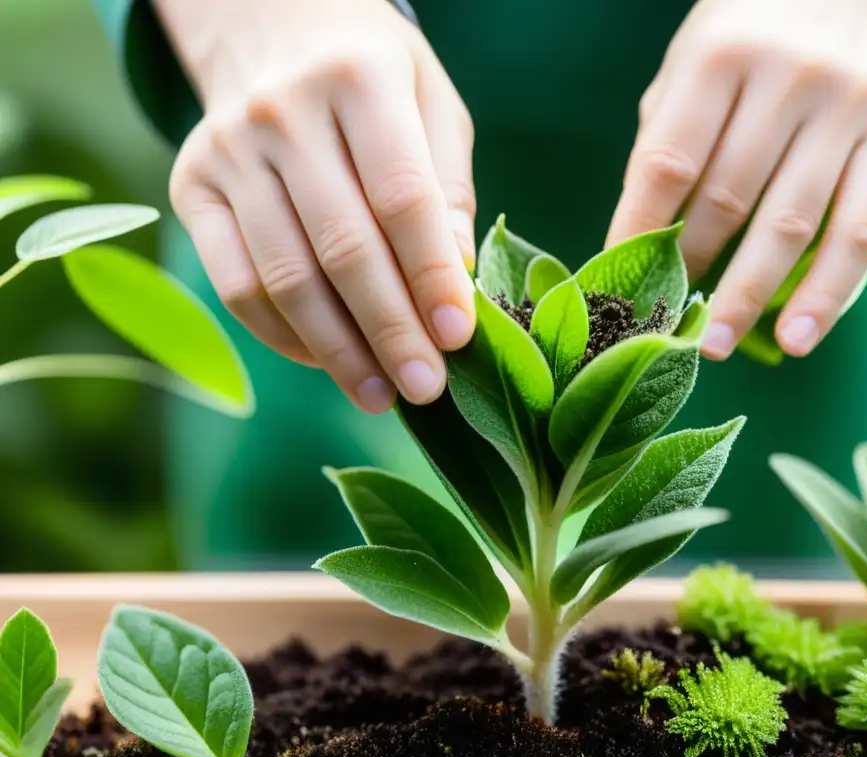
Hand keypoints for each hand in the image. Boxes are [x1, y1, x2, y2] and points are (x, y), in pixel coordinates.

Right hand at [157, 0, 475, 412]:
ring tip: (381, 394)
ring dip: (338, 350)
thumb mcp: (430, 102)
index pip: (401, 197)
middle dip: (390, 331)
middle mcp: (282, 111)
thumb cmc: (372, 75)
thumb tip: (455, 279)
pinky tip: (328, 360)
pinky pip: (237, 284)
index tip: (458, 337)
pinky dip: (284, 336)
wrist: (270, 25)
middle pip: (342, 248)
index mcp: (357, 77)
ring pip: (285, 277)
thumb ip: (446, 186)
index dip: (431, 276)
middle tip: (426, 387)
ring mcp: (228, 151)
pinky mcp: (192, 187)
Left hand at [608, 0, 866, 359]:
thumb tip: (639, 243)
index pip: (669, 162)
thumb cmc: (746, 41)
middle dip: (690, 269)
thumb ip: (667, 140)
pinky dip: (827, 295)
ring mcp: (849, 107)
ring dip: (747, 297)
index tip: (615, 284)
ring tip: (714, 344)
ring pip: (791, 225)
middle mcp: (789, 76)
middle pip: (727, 199)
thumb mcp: (691, 66)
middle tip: (661, 324)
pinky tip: (795, 339)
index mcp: (720, 55)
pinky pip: (861, 233)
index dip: (638, 230)